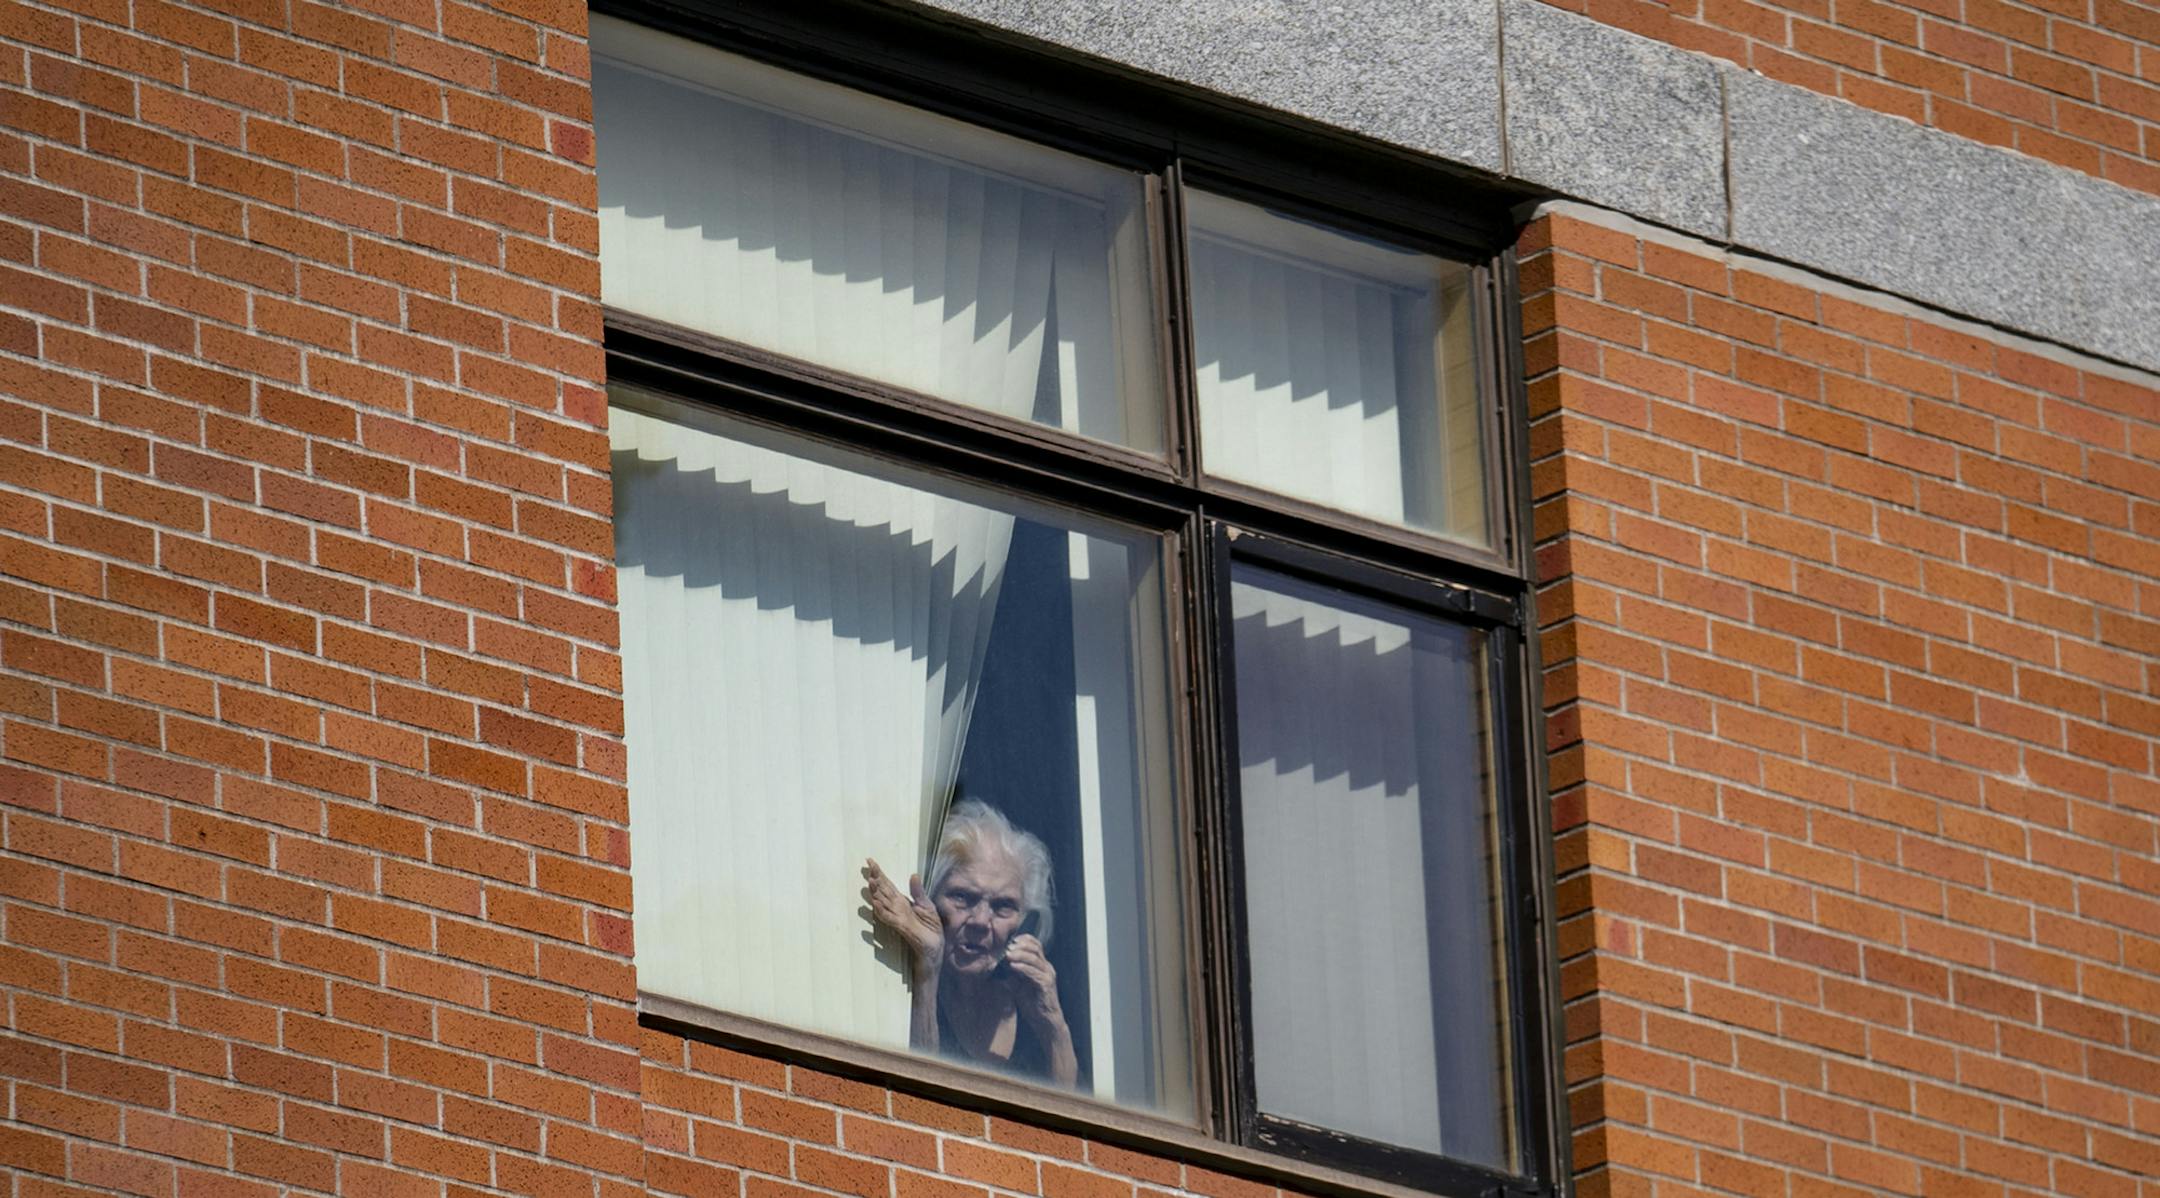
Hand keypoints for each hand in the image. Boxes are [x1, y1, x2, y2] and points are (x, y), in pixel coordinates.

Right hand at [862, 859, 941, 978]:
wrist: (934, 951)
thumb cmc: (930, 931)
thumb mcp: (927, 907)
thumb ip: (919, 892)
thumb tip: (913, 874)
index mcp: (903, 903)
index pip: (889, 885)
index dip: (880, 874)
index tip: (870, 861)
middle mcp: (897, 909)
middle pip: (884, 891)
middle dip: (876, 879)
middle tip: (868, 866)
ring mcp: (898, 918)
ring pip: (883, 903)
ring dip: (876, 893)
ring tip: (870, 881)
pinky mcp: (903, 928)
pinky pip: (890, 918)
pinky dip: (882, 911)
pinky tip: (875, 903)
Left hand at [999, 934, 1065, 1034]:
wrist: (1045, 1021)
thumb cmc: (1032, 1004)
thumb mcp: (1019, 986)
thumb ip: (1012, 975)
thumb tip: (998, 965)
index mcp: (1042, 966)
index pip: (1036, 945)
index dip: (1024, 940)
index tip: (1010, 940)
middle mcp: (1047, 968)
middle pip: (1036, 949)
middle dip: (1020, 946)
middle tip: (1007, 947)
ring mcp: (1048, 976)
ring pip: (1035, 959)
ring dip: (1020, 955)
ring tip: (1008, 955)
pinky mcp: (1047, 985)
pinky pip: (1034, 973)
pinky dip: (1023, 968)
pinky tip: (1013, 966)